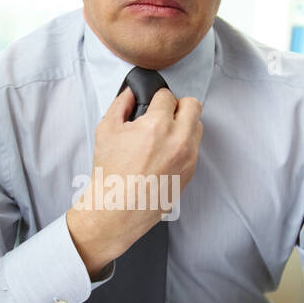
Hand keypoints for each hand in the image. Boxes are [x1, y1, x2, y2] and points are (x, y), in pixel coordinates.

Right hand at [66, 86, 201, 276]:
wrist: (116, 209)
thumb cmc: (110, 174)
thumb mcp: (106, 130)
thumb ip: (120, 104)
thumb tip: (131, 93)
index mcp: (158, 126)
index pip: (168, 96)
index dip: (156, 98)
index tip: (150, 106)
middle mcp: (179, 141)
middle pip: (193, 106)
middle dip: (178, 106)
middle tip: (163, 115)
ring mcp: (188, 158)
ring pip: (197, 127)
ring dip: (184, 125)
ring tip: (164, 135)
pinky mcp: (191, 172)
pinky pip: (194, 148)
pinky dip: (183, 145)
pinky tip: (164, 153)